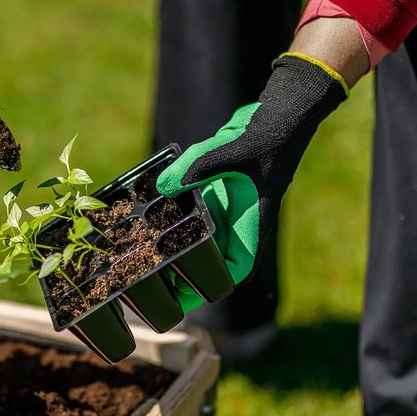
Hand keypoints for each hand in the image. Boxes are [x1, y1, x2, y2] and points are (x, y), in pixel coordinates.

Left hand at [156, 53, 348, 310]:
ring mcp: (225, 209)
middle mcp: (237, 221)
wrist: (276, 114)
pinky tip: (147, 220)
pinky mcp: (213, 193)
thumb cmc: (265, 138)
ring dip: (173, 247)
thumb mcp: (229, 153)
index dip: (209, 287)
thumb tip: (162, 185)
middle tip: (147, 282)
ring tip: (140, 259)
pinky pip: (190, 213)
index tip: (182, 301)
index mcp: (250, 224)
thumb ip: (195, 169)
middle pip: (209, 259)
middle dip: (181, 273)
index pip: (233, 268)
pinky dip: (171, 218)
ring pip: (196, 239)